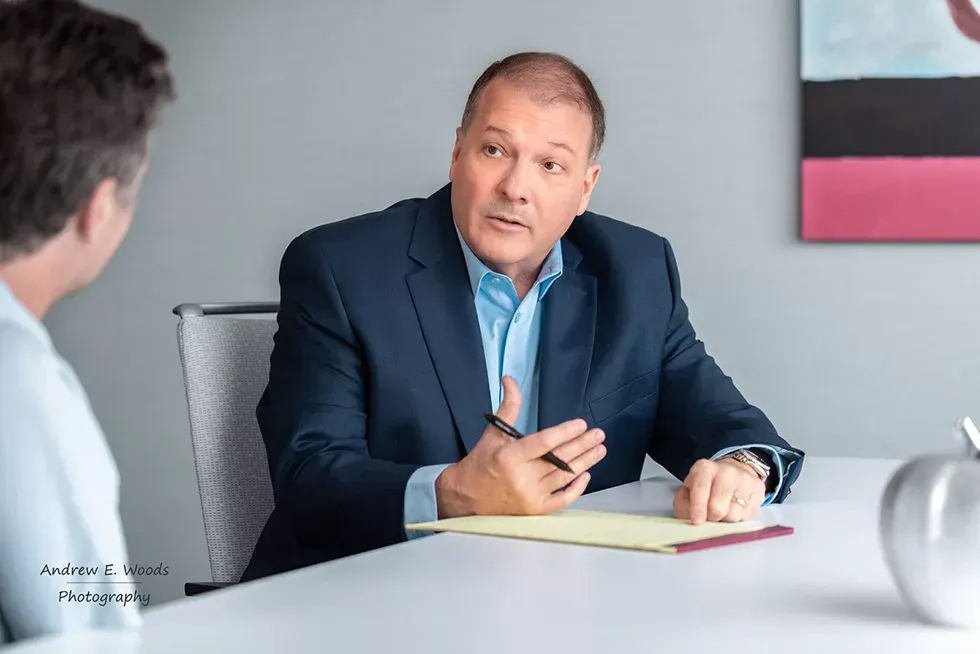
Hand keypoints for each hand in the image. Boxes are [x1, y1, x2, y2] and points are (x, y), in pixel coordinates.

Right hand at [435, 376, 606, 518]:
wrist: (465, 497)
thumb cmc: (480, 462)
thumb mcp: (493, 433)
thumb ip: (508, 407)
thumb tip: (510, 380)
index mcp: (509, 456)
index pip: (544, 442)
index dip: (565, 432)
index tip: (581, 424)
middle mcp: (521, 477)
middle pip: (560, 459)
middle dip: (582, 445)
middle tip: (599, 434)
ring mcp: (530, 496)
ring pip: (564, 476)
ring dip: (585, 462)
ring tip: (599, 449)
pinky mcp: (535, 510)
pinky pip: (562, 499)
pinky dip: (576, 488)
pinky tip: (586, 474)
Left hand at [673, 457, 765, 524]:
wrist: (735, 472)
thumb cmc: (707, 485)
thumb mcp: (688, 491)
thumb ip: (684, 505)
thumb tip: (690, 521)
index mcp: (705, 468)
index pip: (700, 489)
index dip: (697, 508)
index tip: (696, 522)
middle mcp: (726, 471)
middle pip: (717, 508)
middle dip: (711, 518)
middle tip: (710, 515)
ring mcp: (745, 480)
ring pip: (733, 515)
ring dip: (726, 519)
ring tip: (724, 510)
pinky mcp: (759, 490)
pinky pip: (747, 517)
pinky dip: (739, 518)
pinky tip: (736, 508)